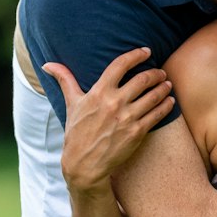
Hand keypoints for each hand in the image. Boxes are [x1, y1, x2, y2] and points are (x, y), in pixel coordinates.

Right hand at [44, 48, 174, 196]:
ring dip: (163, 87)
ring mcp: (127, 118)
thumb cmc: (77, 133)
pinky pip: (157, 114)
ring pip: (153, 96)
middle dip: (155, 73)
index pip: (121, 65)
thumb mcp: (71, 104)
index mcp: (98, 92)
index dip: (136, 55)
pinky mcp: (137, 132)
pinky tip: (170, 101)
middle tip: (160, 72)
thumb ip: (65, 80)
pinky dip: (166, 105)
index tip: (146, 51)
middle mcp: (114, 103)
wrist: (85, 165)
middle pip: (142, 79)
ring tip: (167, 83)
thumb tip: (47, 65)